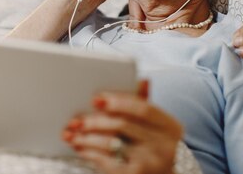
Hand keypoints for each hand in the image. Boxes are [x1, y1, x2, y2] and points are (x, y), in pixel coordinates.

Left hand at [62, 80, 181, 173]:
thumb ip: (146, 105)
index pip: (144, 109)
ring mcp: (149, 162)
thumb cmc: (160, 147)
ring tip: (72, 134)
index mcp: (170, 127)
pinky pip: (107, 163)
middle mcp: (163, 145)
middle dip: (96, 121)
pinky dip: (90, 154)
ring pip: (111, 144)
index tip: (96, 99)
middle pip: (123, 126)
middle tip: (76, 120)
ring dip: (87, 138)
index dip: (119, 102)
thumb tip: (142, 80)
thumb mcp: (160, 128)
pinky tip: (80, 148)